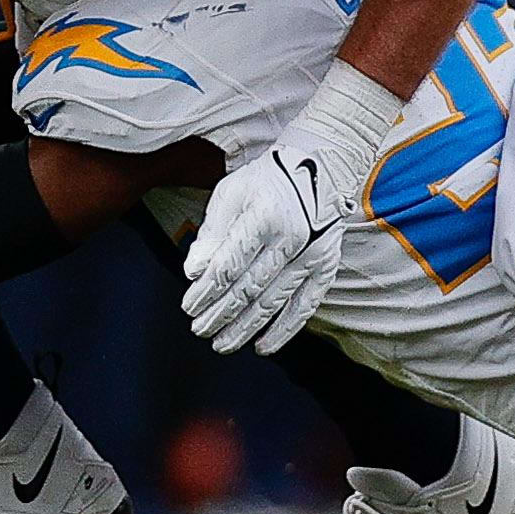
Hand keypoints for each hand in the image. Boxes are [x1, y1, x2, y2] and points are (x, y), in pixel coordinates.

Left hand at [178, 59, 399, 353]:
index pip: (229, 266)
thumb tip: (193, 273)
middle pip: (249, 289)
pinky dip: (283, 330)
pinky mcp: (326, 266)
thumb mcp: (231, 193)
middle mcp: (292, 238)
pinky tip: (263, 346)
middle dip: (220, 314)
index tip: (188, 307)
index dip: (206, 292)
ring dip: (245, 328)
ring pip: (274, 302)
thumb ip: (212, 233)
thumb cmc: (266, 181)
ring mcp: (312, 255)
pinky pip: (305, 306)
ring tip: (221, 343)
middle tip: (198, 329)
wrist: (321, 167)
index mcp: (264, 216)